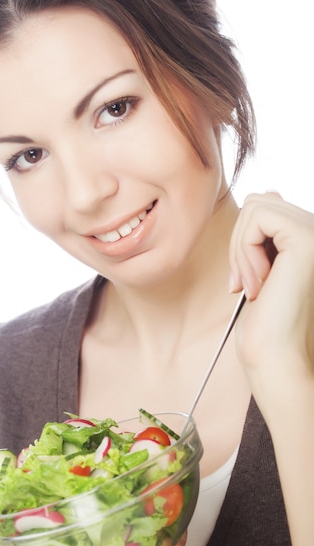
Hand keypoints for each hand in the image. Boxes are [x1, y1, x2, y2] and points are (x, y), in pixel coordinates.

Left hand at [229, 191, 313, 413]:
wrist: (273, 355)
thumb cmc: (264, 321)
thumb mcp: (260, 266)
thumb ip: (267, 230)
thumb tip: (269, 189)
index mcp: (309, 238)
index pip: (266, 206)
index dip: (244, 242)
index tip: (243, 282)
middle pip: (258, 202)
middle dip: (239, 244)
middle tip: (243, 284)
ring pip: (254, 206)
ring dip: (240, 249)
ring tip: (252, 285)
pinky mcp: (306, 238)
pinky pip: (255, 218)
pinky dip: (244, 250)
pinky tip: (257, 283)